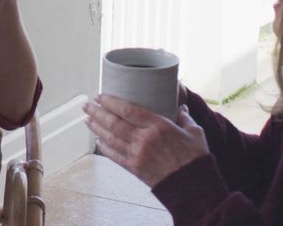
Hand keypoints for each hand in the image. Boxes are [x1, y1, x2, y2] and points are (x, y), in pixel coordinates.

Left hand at [83, 94, 208, 187]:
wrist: (193, 188)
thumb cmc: (195, 158)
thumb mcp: (194, 132)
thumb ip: (184, 117)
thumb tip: (181, 106)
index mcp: (158, 126)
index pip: (128, 110)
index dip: (111, 102)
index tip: (100, 96)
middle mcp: (144, 139)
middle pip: (114, 123)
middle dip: (97, 112)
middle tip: (87, 105)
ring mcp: (137, 155)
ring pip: (110, 138)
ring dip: (96, 127)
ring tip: (87, 119)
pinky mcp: (134, 168)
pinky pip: (114, 155)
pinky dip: (104, 147)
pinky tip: (97, 140)